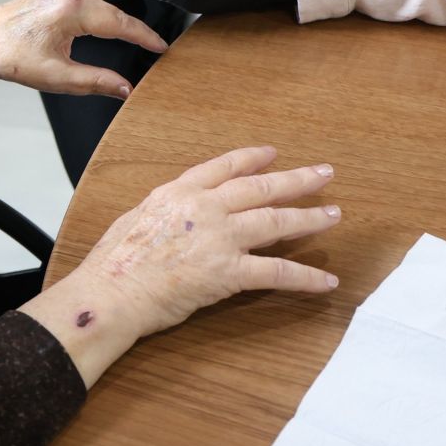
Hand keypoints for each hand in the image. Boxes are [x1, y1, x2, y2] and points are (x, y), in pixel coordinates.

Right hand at [20, 146, 340, 385]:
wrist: (111, 292)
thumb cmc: (113, 263)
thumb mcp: (135, 219)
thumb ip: (163, 212)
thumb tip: (173, 215)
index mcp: (178, 192)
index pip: (224, 167)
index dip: (252, 158)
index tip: (273, 153)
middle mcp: (204, 208)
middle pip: (260, 187)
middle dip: (296, 179)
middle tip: (324, 173)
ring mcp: (219, 238)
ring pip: (276, 221)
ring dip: (309, 217)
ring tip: (333, 214)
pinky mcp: (229, 272)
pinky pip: (277, 273)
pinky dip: (306, 277)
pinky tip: (327, 281)